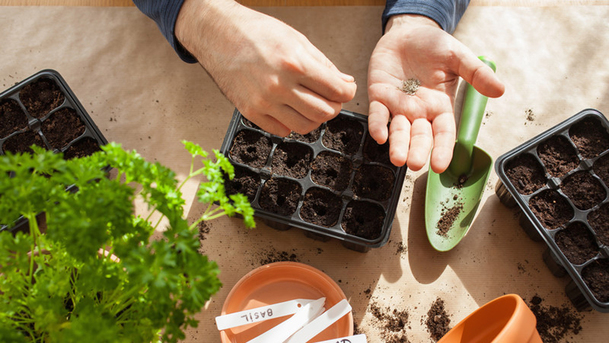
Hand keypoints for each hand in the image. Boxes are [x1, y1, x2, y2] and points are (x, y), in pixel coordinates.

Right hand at [176, 0, 356, 135]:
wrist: (218, 35)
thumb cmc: (255, 32)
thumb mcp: (296, 39)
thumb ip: (323, 64)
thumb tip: (344, 83)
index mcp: (295, 64)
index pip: (337, 91)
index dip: (347, 92)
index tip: (345, 90)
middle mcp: (279, 86)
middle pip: (324, 113)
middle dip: (333, 107)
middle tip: (330, 99)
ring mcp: (264, 102)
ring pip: (305, 126)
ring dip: (314, 118)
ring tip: (310, 105)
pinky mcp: (250, 112)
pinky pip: (282, 130)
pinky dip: (291, 123)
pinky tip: (289, 109)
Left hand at [367, 15, 504, 172]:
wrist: (408, 31)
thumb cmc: (434, 45)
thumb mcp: (458, 57)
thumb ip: (476, 74)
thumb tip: (499, 90)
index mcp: (440, 106)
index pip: (443, 133)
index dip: (442, 149)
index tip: (441, 166)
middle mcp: (419, 111)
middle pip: (419, 136)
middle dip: (417, 151)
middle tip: (415, 165)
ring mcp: (398, 105)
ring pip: (398, 131)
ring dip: (397, 145)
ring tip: (398, 159)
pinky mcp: (379, 96)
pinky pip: (378, 114)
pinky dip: (377, 125)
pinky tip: (379, 136)